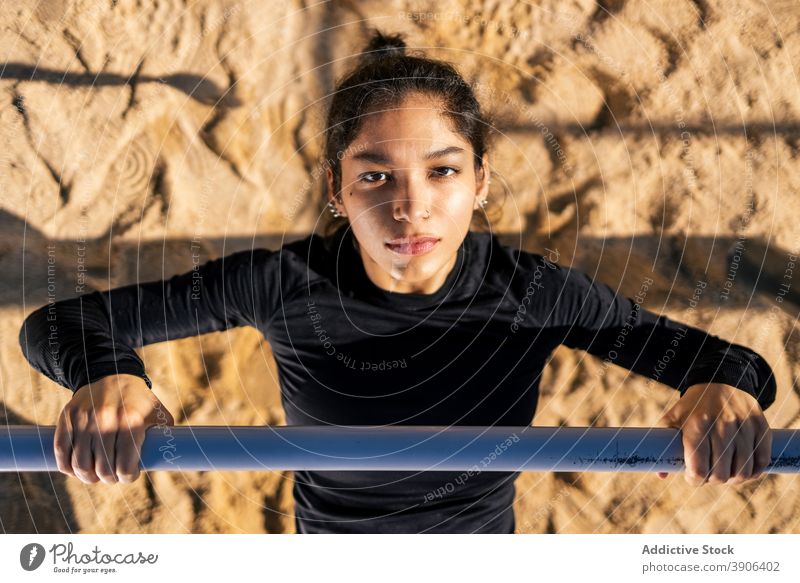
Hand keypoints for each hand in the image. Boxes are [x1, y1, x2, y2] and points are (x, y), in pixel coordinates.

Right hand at [54, 374, 174, 483]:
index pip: (125, 465)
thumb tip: (168, 460)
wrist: (113, 375)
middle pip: (101, 468)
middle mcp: (107, 420)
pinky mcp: (68, 417)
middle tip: (111, 476)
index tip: (128, 476)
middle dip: (108, 478)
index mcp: (132, 421)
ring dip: (87, 476)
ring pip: (80, 463)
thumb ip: (164, 437)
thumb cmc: (139, 400)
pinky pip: (61, 450)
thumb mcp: (158, 414)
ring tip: (94, 475)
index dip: (127, 477)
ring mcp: (85, 419)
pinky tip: (75, 469)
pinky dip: (66, 466)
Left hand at [655, 383, 771, 485]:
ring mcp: (744, 426)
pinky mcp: (761, 427)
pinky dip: (753, 472)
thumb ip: (662, 445)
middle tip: (709, 474)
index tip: (692, 477)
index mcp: (696, 425)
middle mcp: (722, 426)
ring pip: (743, 471)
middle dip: (713, 480)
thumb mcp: (673, 418)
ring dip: (733, 479)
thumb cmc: (693, 405)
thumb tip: (661, 475)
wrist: (720, 380)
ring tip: (725, 473)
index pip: (698, 468)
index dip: (695, 479)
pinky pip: (762, 461)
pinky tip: (743, 469)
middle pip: (721, 474)